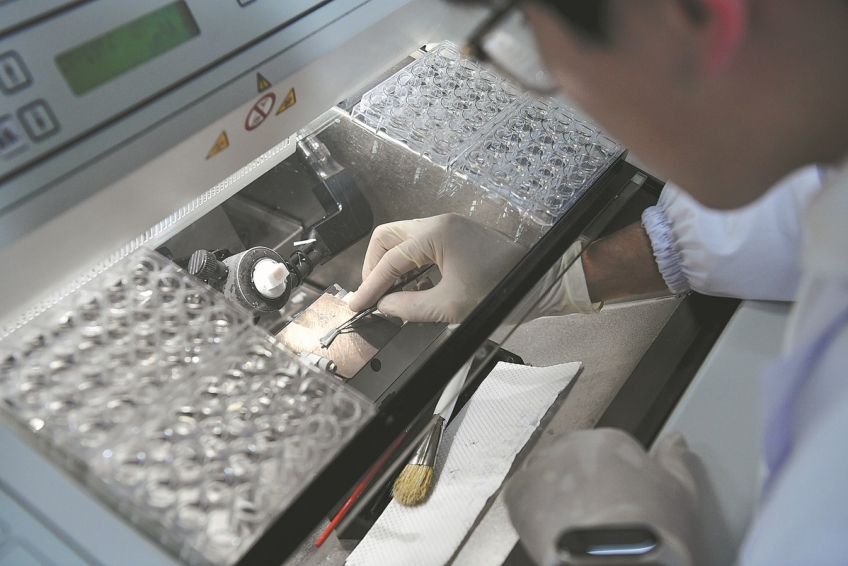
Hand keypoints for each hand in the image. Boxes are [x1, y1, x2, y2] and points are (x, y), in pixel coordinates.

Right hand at [347, 214, 525, 322]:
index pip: (390, 260)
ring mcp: (449, 227)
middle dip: (375, 266)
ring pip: (404, 241)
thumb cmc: (503, 288)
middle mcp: (440, 223)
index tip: (358, 304)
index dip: (370, 285)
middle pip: (389, 238)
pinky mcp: (457, 236)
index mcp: (436, 234)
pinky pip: (422, 246)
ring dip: (393, 266)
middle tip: (371, 294)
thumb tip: (385, 307)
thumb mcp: (451, 307)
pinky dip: (412, 265)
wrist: (541, 281)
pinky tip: (416, 288)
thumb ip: (410, 307)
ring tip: (391, 295)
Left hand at [505, 428, 698, 565]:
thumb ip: (674, 460)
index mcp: (610, 442)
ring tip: (575, 529)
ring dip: (555, 497)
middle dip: (580, 484)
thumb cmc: (651, 535)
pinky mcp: (518, 495)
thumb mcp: (681, 493)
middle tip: (596, 517)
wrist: (618, 565)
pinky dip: (531, 513)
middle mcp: (572, 447)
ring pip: (545, 477)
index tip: (615, 500)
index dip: (610, 480)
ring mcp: (543, 470)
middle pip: (571, 460)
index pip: (604, 450)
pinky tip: (553, 532)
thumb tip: (674, 441)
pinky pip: (520, 497)